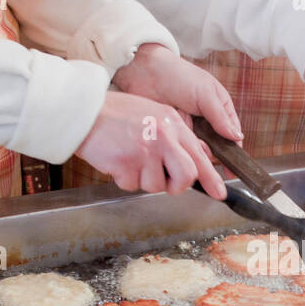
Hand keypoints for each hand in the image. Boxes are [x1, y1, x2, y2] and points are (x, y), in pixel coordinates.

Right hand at [76, 91, 226, 198]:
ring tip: (129, 158)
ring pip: (156, 185)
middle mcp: (163, 137)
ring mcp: (146, 151)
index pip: (199, 155)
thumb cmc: (116, 115)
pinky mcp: (127, 164)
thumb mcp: (153, 115)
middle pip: (186, 177)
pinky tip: (117, 160)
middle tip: (165, 182)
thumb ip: (173, 137)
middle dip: (177, 186)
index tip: (220, 193)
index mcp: (172, 124)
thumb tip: (192, 161)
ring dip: (142, 179)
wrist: (84, 112)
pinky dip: (124, 178)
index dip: (211, 178)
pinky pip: (132, 185)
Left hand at [112, 43, 242, 143]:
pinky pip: (181, 150)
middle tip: (204, 149)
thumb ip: (221, 117)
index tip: (233, 167)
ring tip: (187, 141)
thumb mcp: (205, 93)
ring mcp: (189, 130)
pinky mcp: (172, 136)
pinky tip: (176, 143)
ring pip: (198, 151)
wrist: (145, 73)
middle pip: (215, 148)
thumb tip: (237, 137)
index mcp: (220, 110)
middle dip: (211, 152)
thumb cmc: (179, 76)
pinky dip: (180, 150)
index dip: (233, 152)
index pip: (232, 136)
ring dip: (195, 150)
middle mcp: (206, 123)